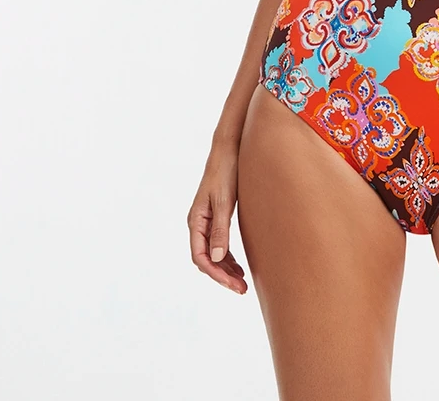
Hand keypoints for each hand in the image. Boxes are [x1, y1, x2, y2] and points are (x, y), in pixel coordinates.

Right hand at [188, 142, 248, 294]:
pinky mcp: (217, 215)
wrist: (229, 148)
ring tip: (242, 282)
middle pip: (206, 259)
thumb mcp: (225, 202)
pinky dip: (228, 256)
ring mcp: (207, 220)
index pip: (200, 257)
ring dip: (225, 268)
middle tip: (242, 289)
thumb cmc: (226, 171)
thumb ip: (220, 230)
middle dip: (222, 276)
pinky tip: (239, 265)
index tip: (233, 285)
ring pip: (212, 253)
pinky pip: (218, 243)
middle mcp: (198, 223)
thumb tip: (215, 259)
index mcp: (196, 221)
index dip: (216, 274)